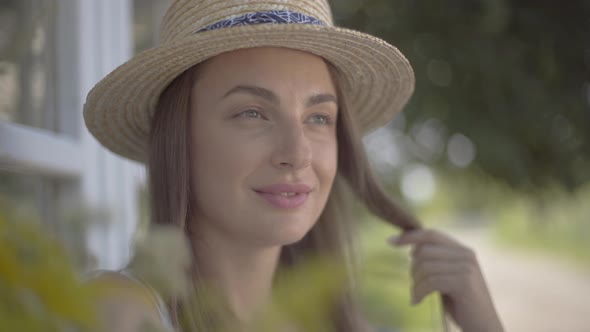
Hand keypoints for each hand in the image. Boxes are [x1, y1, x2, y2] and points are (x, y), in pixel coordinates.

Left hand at [389, 229, 503, 331]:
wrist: (483, 327)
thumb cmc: (461, 304)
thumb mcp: (447, 277)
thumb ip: (435, 261)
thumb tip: (412, 249)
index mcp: (463, 250)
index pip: (432, 234)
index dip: (410, 236)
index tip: (390, 241)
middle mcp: (467, 254)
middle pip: (424, 251)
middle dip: (413, 270)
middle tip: (414, 287)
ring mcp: (466, 267)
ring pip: (425, 267)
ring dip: (415, 284)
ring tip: (416, 296)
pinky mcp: (464, 282)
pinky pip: (430, 281)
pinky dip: (419, 292)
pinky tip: (417, 302)